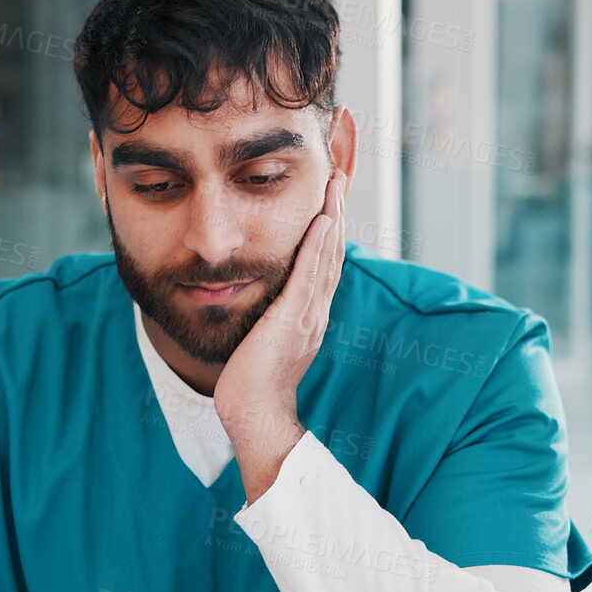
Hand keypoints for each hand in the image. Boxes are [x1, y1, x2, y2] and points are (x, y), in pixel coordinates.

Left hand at [215, 173, 345, 502]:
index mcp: (309, 316)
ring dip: (332, 219)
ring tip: (336, 186)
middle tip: (341, 178)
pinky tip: (321, 221)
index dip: (329, 231)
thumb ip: (270, 318)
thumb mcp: (264, 339)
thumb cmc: (250, 382)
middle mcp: (315, 312)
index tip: (330, 200)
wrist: (252, 412)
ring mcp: (307, 315)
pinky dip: (317, 246)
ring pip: (325, 258)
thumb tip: (264, 303)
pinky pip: (308, 276)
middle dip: (336, 214)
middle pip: (332, 254)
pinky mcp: (292, 319)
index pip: (323, 264)